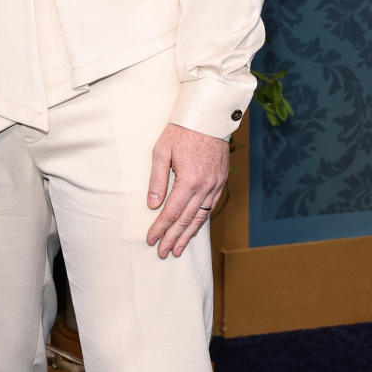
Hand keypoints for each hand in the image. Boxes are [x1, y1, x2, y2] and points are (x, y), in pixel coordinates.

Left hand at [146, 123, 228, 258]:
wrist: (208, 118)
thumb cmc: (181, 131)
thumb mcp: (161, 151)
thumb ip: (157, 180)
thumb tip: (153, 205)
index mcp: (189, 180)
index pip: (172, 212)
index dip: (160, 228)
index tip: (151, 240)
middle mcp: (205, 186)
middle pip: (187, 219)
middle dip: (173, 238)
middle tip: (162, 252)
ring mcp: (215, 185)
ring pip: (201, 217)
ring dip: (188, 235)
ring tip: (177, 249)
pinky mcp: (221, 181)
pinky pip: (210, 207)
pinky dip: (201, 221)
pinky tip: (193, 229)